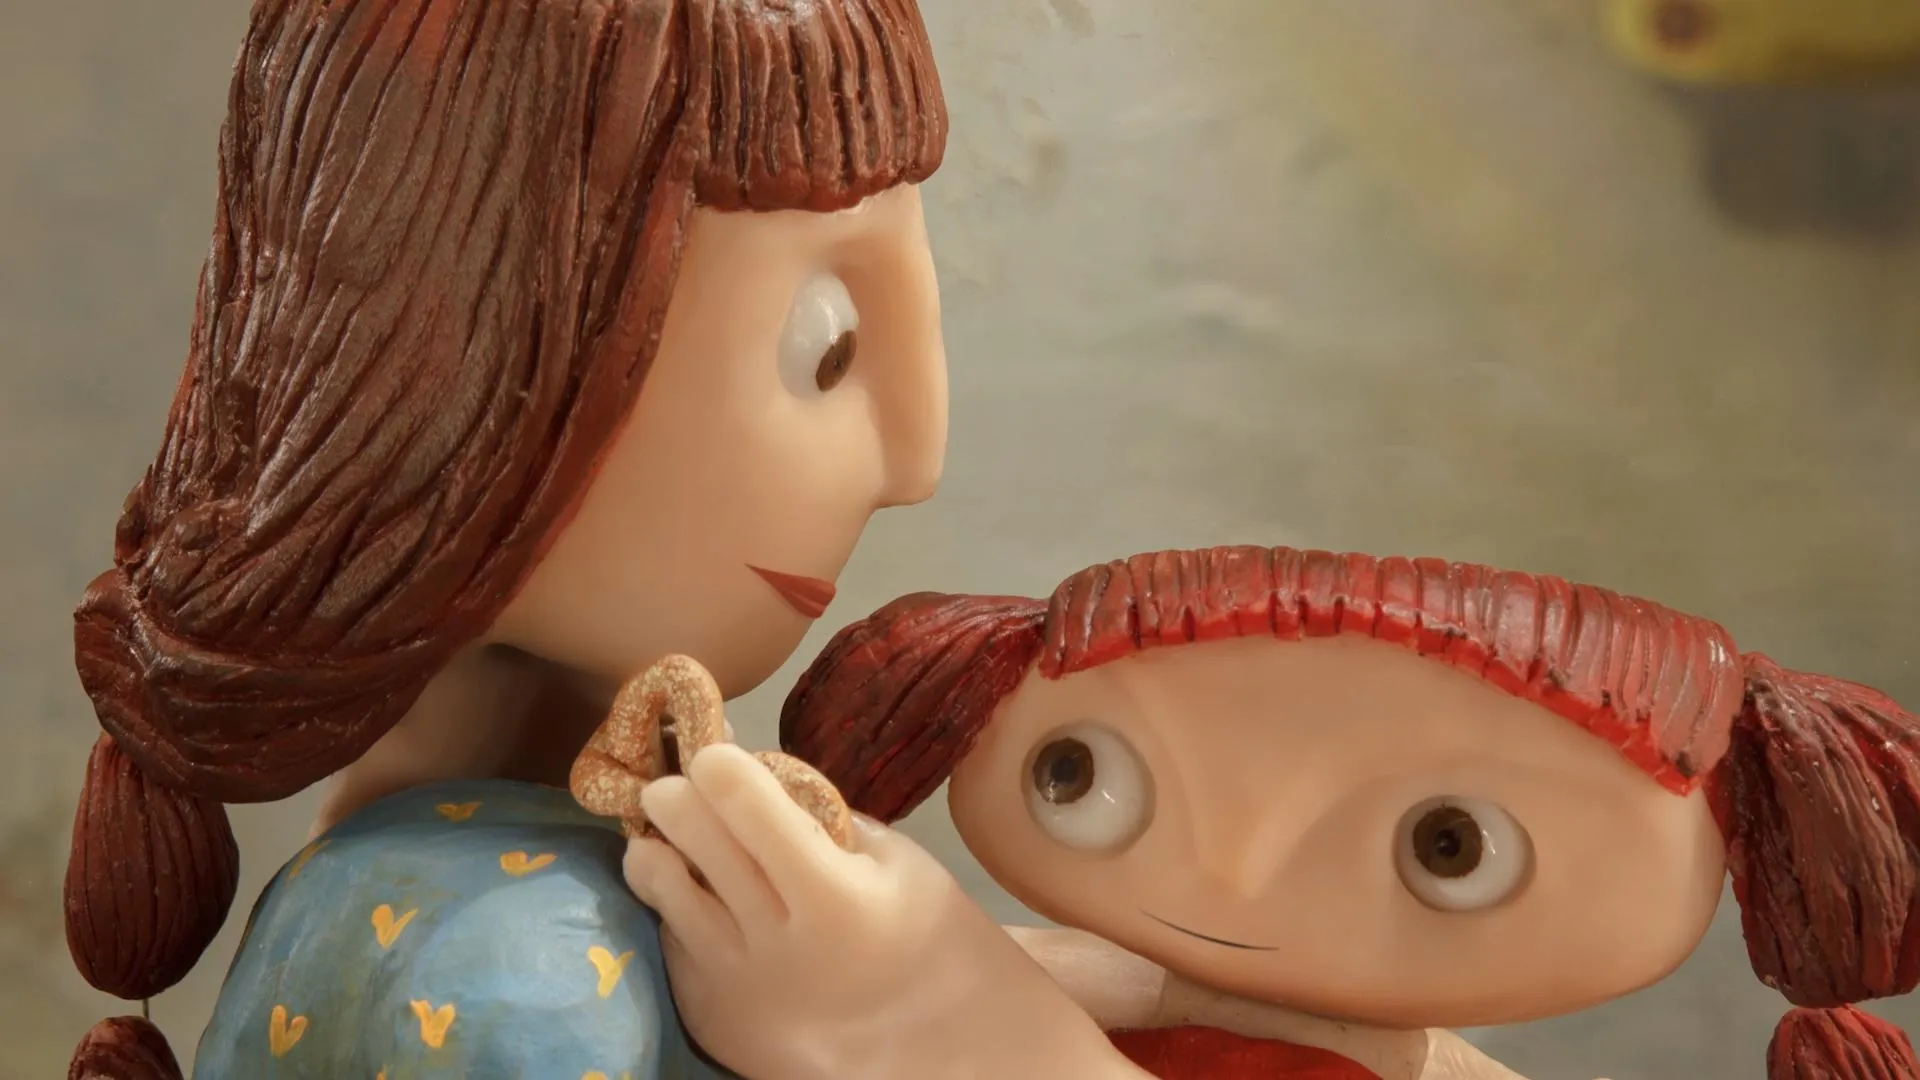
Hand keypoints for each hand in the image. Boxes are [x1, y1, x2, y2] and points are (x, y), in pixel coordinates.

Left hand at [625, 744, 1132, 1079]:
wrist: (935, 1049)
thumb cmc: (926, 937)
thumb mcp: (895, 861)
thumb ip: (821, 821)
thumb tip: (751, 775)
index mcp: (830, 894)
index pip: (746, 804)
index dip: (719, 765)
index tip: (714, 751)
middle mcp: (771, 939)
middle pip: (690, 836)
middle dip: (673, 796)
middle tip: (677, 784)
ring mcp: (732, 981)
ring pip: (660, 887)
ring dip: (657, 850)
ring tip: (670, 837)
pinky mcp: (708, 1014)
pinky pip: (671, 938)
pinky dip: (676, 909)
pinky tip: (700, 900)